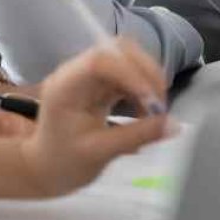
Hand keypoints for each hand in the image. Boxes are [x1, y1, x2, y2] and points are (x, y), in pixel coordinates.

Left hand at [14, 41, 167, 197]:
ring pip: (126, 58)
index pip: (100, 60)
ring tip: (155, 111)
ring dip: (147, 79)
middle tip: (161, 106)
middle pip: (117, 50)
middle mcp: (76, 71)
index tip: (152, 102)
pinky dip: (142, 87)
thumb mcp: (100, 154)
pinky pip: (127, 73)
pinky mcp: (99, 82)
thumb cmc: (63, 163)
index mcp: (66, 86)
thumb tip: (174, 125)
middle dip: (145, 72)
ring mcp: (88, 75)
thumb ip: (137, 136)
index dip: (131, 73)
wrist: (45, 169)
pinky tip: (146, 111)